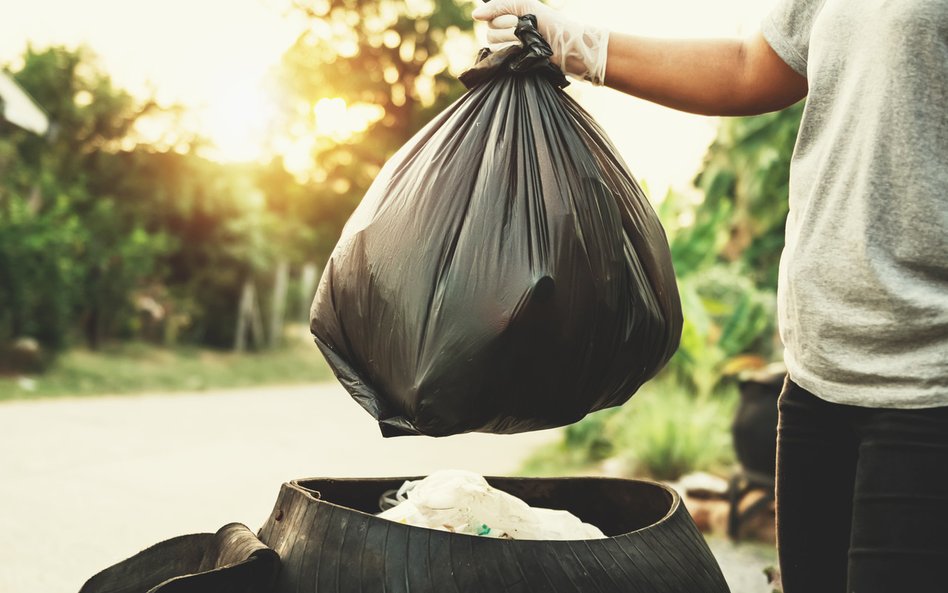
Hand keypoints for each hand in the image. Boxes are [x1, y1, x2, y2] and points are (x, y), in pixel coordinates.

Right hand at [472, 0, 609, 85]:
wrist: (566, 44)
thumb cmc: (550, 23)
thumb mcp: (525, 5)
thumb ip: (499, 6)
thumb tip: (474, 15)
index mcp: (506, 21)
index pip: (490, 21)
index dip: (503, 20)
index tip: (519, 20)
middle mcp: (504, 36)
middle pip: (490, 35)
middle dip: (510, 31)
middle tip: (527, 32)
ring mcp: (509, 52)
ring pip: (494, 47)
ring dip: (513, 43)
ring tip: (528, 43)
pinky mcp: (513, 66)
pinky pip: (500, 61)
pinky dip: (512, 54)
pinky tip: (523, 53)